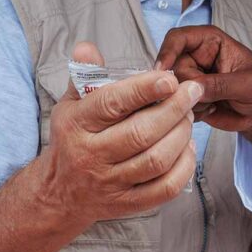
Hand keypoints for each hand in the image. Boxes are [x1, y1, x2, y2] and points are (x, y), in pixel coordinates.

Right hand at [40, 42, 197, 223]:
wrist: (60, 193)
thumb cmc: (73, 138)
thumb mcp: (71, 104)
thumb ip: (84, 74)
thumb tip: (87, 46)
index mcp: (77, 125)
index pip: (112, 104)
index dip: (143, 89)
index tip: (170, 78)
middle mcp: (91, 155)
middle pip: (140, 133)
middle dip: (174, 110)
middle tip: (192, 92)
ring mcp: (110, 183)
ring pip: (155, 160)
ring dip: (181, 135)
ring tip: (190, 116)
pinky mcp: (127, 204)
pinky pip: (164, 189)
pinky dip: (183, 167)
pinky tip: (188, 148)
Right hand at [155, 26, 251, 162]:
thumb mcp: (248, 84)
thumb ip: (220, 84)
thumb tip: (192, 88)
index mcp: (210, 41)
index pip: (178, 37)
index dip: (167, 51)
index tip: (162, 70)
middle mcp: (196, 57)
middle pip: (173, 69)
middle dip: (187, 86)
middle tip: (211, 97)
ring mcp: (191, 78)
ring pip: (173, 90)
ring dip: (192, 102)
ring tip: (216, 103)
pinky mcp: (189, 98)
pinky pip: (177, 106)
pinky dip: (193, 112)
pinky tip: (212, 110)